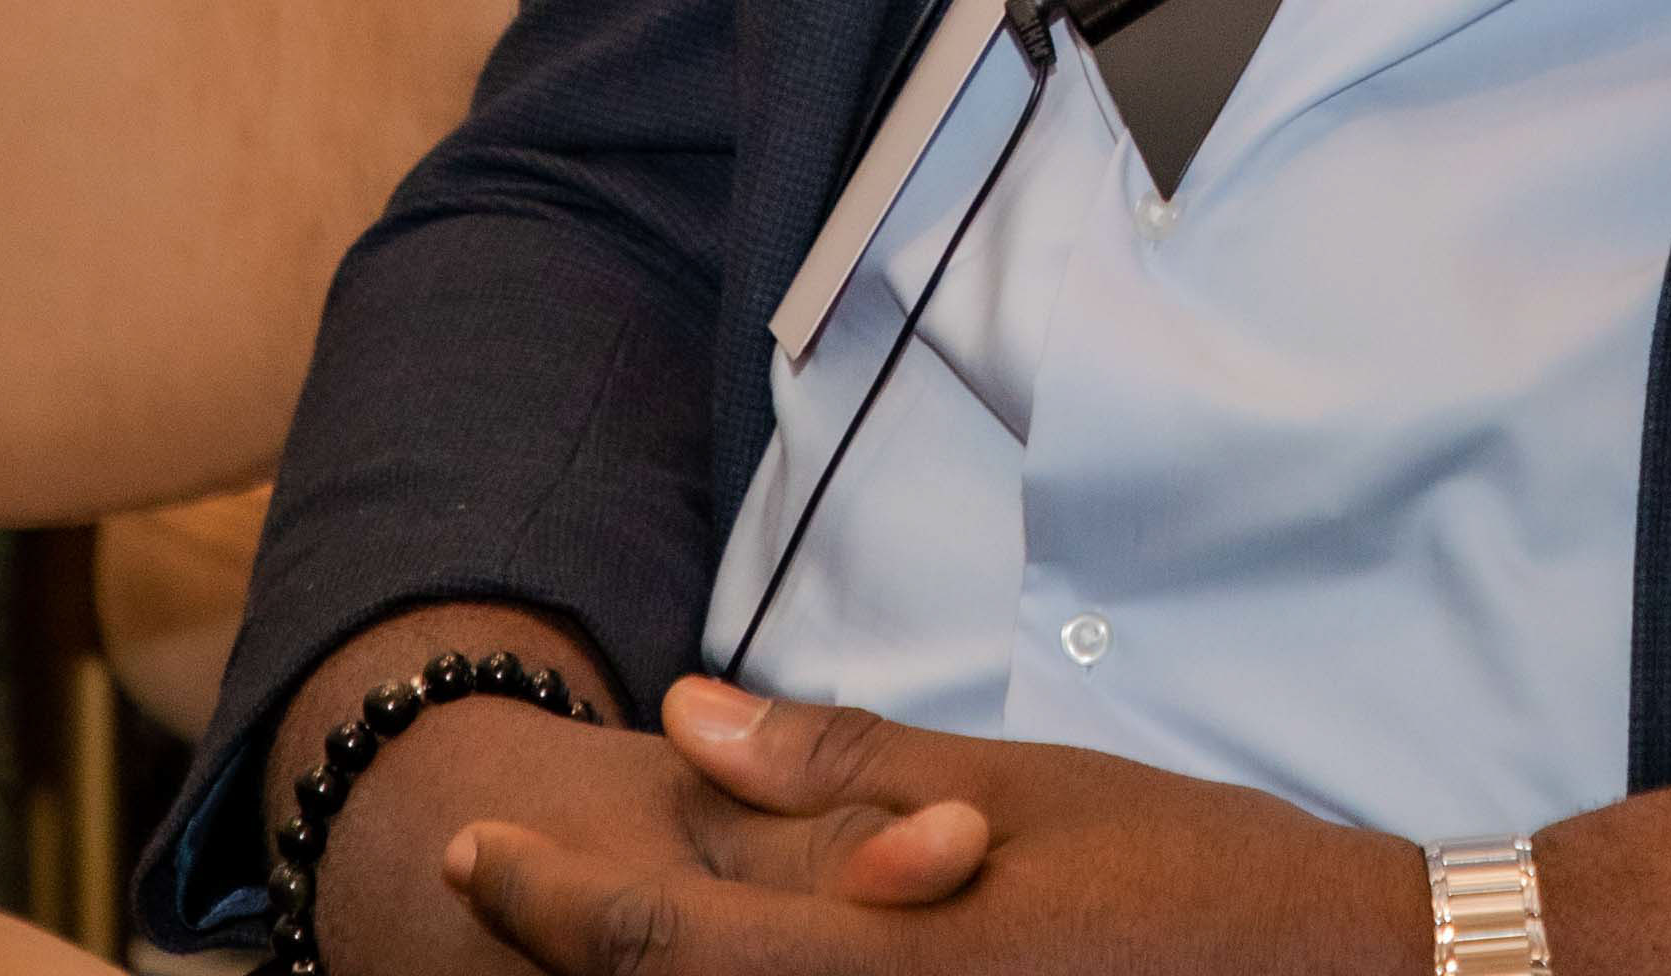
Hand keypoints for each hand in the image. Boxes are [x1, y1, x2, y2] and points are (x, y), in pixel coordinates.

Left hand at [450, 683, 1408, 975]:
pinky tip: (755, 956)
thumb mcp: (1025, 793)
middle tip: (513, 892)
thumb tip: (688, 721)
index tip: (474, 854)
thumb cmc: (1196, 876)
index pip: (656, 955)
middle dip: (580, 959)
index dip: (543, 903)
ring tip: (622, 926)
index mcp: (889, 974)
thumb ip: (846, 768)